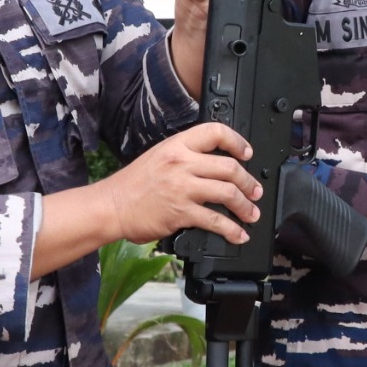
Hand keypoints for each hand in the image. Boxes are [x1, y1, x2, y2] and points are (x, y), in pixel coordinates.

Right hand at [36, 123, 261, 276]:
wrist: (111, 206)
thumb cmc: (132, 185)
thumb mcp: (159, 157)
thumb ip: (185, 156)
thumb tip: (214, 165)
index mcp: (176, 145)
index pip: (215, 132)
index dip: (237, 142)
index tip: (247, 153)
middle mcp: (181, 163)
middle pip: (229, 167)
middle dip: (248, 182)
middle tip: (255, 191)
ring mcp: (182, 188)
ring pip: (227, 193)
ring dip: (245, 206)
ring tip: (251, 213)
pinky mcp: (181, 212)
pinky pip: (215, 220)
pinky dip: (232, 229)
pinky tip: (238, 235)